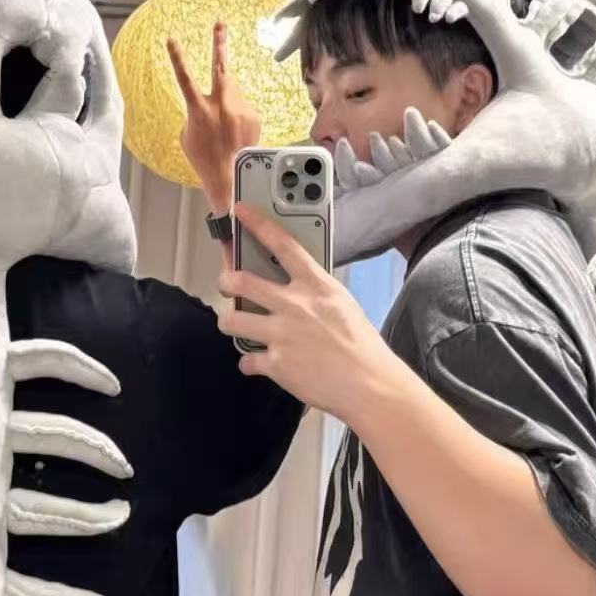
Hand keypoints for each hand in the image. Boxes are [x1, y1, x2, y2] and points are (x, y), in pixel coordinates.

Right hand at [166, 22, 259, 207]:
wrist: (231, 177)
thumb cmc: (205, 160)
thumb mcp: (189, 136)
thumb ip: (196, 113)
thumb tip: (208, 104)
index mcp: (198, 109)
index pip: (184, 77)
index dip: (177, 57)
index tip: (172, 39)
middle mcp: (220, 105)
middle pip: (220, 66)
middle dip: (219, 43)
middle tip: (220, 25)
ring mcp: (239, 108)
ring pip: (232, 92)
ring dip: (227, 100)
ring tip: (224, 123)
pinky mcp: (253, 115)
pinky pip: (242, 108)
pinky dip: (237, 116)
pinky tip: (235, 132)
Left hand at [217, 203, 399, 420]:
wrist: (369, 385)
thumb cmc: (361, 346)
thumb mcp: (343, 304)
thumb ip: (315, 292)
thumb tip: (293, 288)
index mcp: (316, 286)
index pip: (282, 244)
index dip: (257, 224)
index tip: (240, 211)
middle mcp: (295, 306)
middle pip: (242, 281)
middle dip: (226, 280)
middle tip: (226, 283)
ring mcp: (282, 335)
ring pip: (232, 320)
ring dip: (229, 322)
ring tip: (235, 324)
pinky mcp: (276, 364)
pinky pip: (246, 359)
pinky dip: (250, 363)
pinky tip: (258, 363)